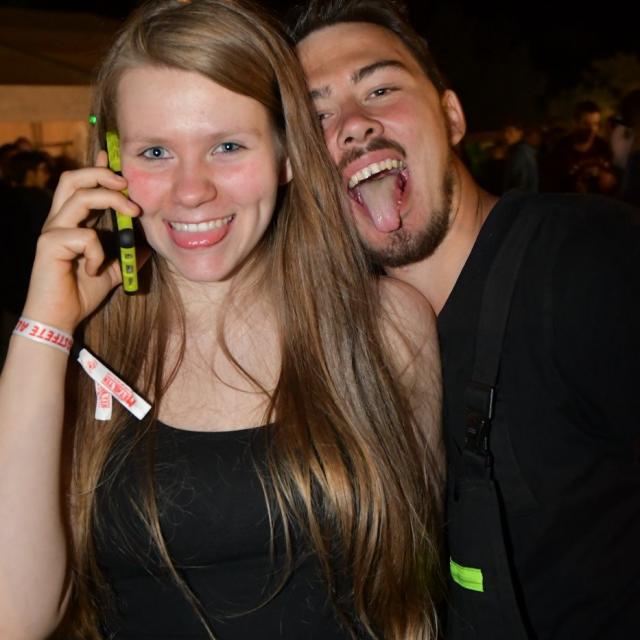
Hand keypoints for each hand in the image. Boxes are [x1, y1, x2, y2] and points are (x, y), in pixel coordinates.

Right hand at [22, 151, 140, 333]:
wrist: (60, 318)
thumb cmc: (81, 292)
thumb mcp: (111, 271)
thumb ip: (126, 256)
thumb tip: (148, 248)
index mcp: (71, 222)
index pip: (80, 185)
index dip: (96, 168)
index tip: (112, 156)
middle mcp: (58, 220)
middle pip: (74, 178)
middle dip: (103, 174)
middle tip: (128, 186)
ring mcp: (52, 230)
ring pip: (80, 197)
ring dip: (112, 201)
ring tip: (132, 215)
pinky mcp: (49, 245)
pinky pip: (85, 237)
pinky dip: (98, 252)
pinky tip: (93, 270)